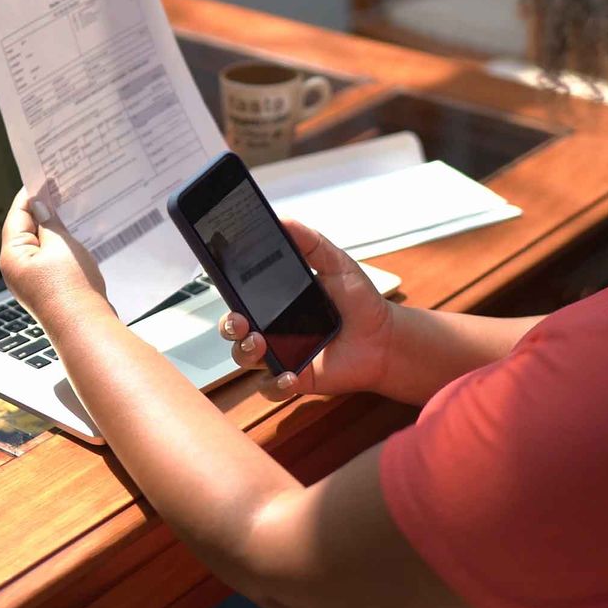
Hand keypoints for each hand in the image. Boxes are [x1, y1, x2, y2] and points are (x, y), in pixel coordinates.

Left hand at [0, 188, 110, 326]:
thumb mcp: (61, 245)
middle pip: (26, 231)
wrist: (86, 328)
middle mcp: (17, 270)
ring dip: (54, 229)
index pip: (17, 216)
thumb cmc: (71, 289)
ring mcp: (32, 281)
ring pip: (41, 245)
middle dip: (43, 212)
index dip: (31, 195)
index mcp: (12, 256)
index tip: (43, 178)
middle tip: (60, 191)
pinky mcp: (49, 288)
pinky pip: (51, 259)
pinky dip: (61, 246)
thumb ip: (49, 223)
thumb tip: (40, 206)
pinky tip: (76, 239)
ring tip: (71, 212)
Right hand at [221, 220, 393, 401]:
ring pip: (244, 358)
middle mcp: (272, 328)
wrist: (384, 337)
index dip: (226, 288)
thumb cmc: (358, 301)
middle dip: (228, 325)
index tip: (222, 278)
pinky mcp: (294, 379)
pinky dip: (275, 384)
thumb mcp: (335, 263)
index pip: (240, 294)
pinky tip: (289, 375)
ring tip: (261, 342)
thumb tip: (282, 219)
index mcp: (275, 300)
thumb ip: (309, 242)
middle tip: (240, 319)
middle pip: (233, 328)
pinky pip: (271, 388)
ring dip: (245, 351)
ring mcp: (281, 354)